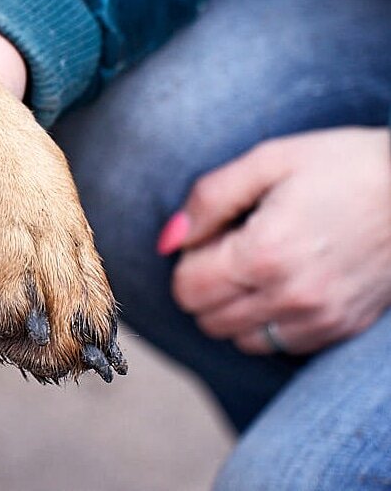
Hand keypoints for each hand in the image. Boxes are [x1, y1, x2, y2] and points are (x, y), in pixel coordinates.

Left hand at [161, 128, 390, 354]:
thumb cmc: (341, 166)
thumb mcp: (267, 161)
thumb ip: (207, 200)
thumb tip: (166, 241)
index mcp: (263, 252)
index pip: (186, 288)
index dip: (186, 260)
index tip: (209, 236)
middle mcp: (289, 296)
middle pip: (206, 318)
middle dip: (203, 285)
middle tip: (229, 248)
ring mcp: (318, 319)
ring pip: (238, 338)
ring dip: (231, 308)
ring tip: (256, 267)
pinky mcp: (339, 329)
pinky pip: (277, 345)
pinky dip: (265, 322)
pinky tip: (281, 285)